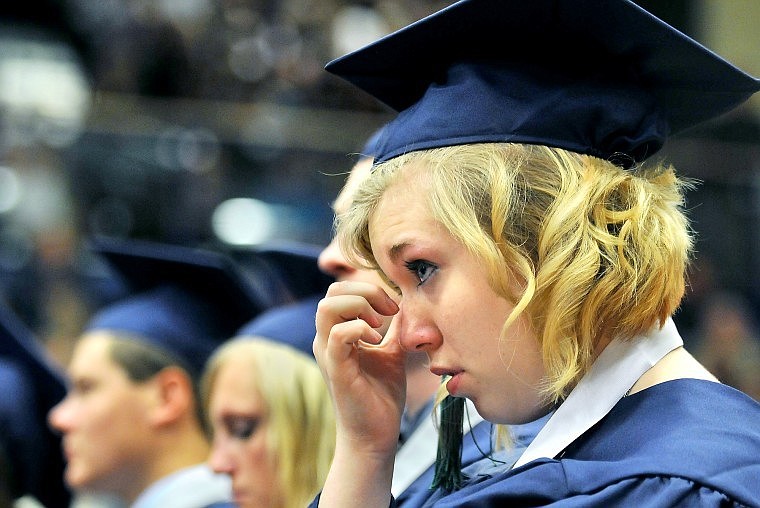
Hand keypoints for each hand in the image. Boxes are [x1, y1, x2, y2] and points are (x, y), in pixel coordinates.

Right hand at [313, 280, 405, 454]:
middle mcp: (327, 340)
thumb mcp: (392, 353)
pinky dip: (360, 328)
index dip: (368, 289)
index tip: (394, 306)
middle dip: (365, 291)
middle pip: (332, 292)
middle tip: (388, 310)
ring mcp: (328, 353)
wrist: (376, 435)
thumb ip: (395, 329)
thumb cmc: (381, 396)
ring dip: (359, 306)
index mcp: (338, 333)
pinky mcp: (335, 368)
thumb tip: (407, 305)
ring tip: (379, 324)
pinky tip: (377, 340)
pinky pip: (337, 334)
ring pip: (328, 307)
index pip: (340, 291)